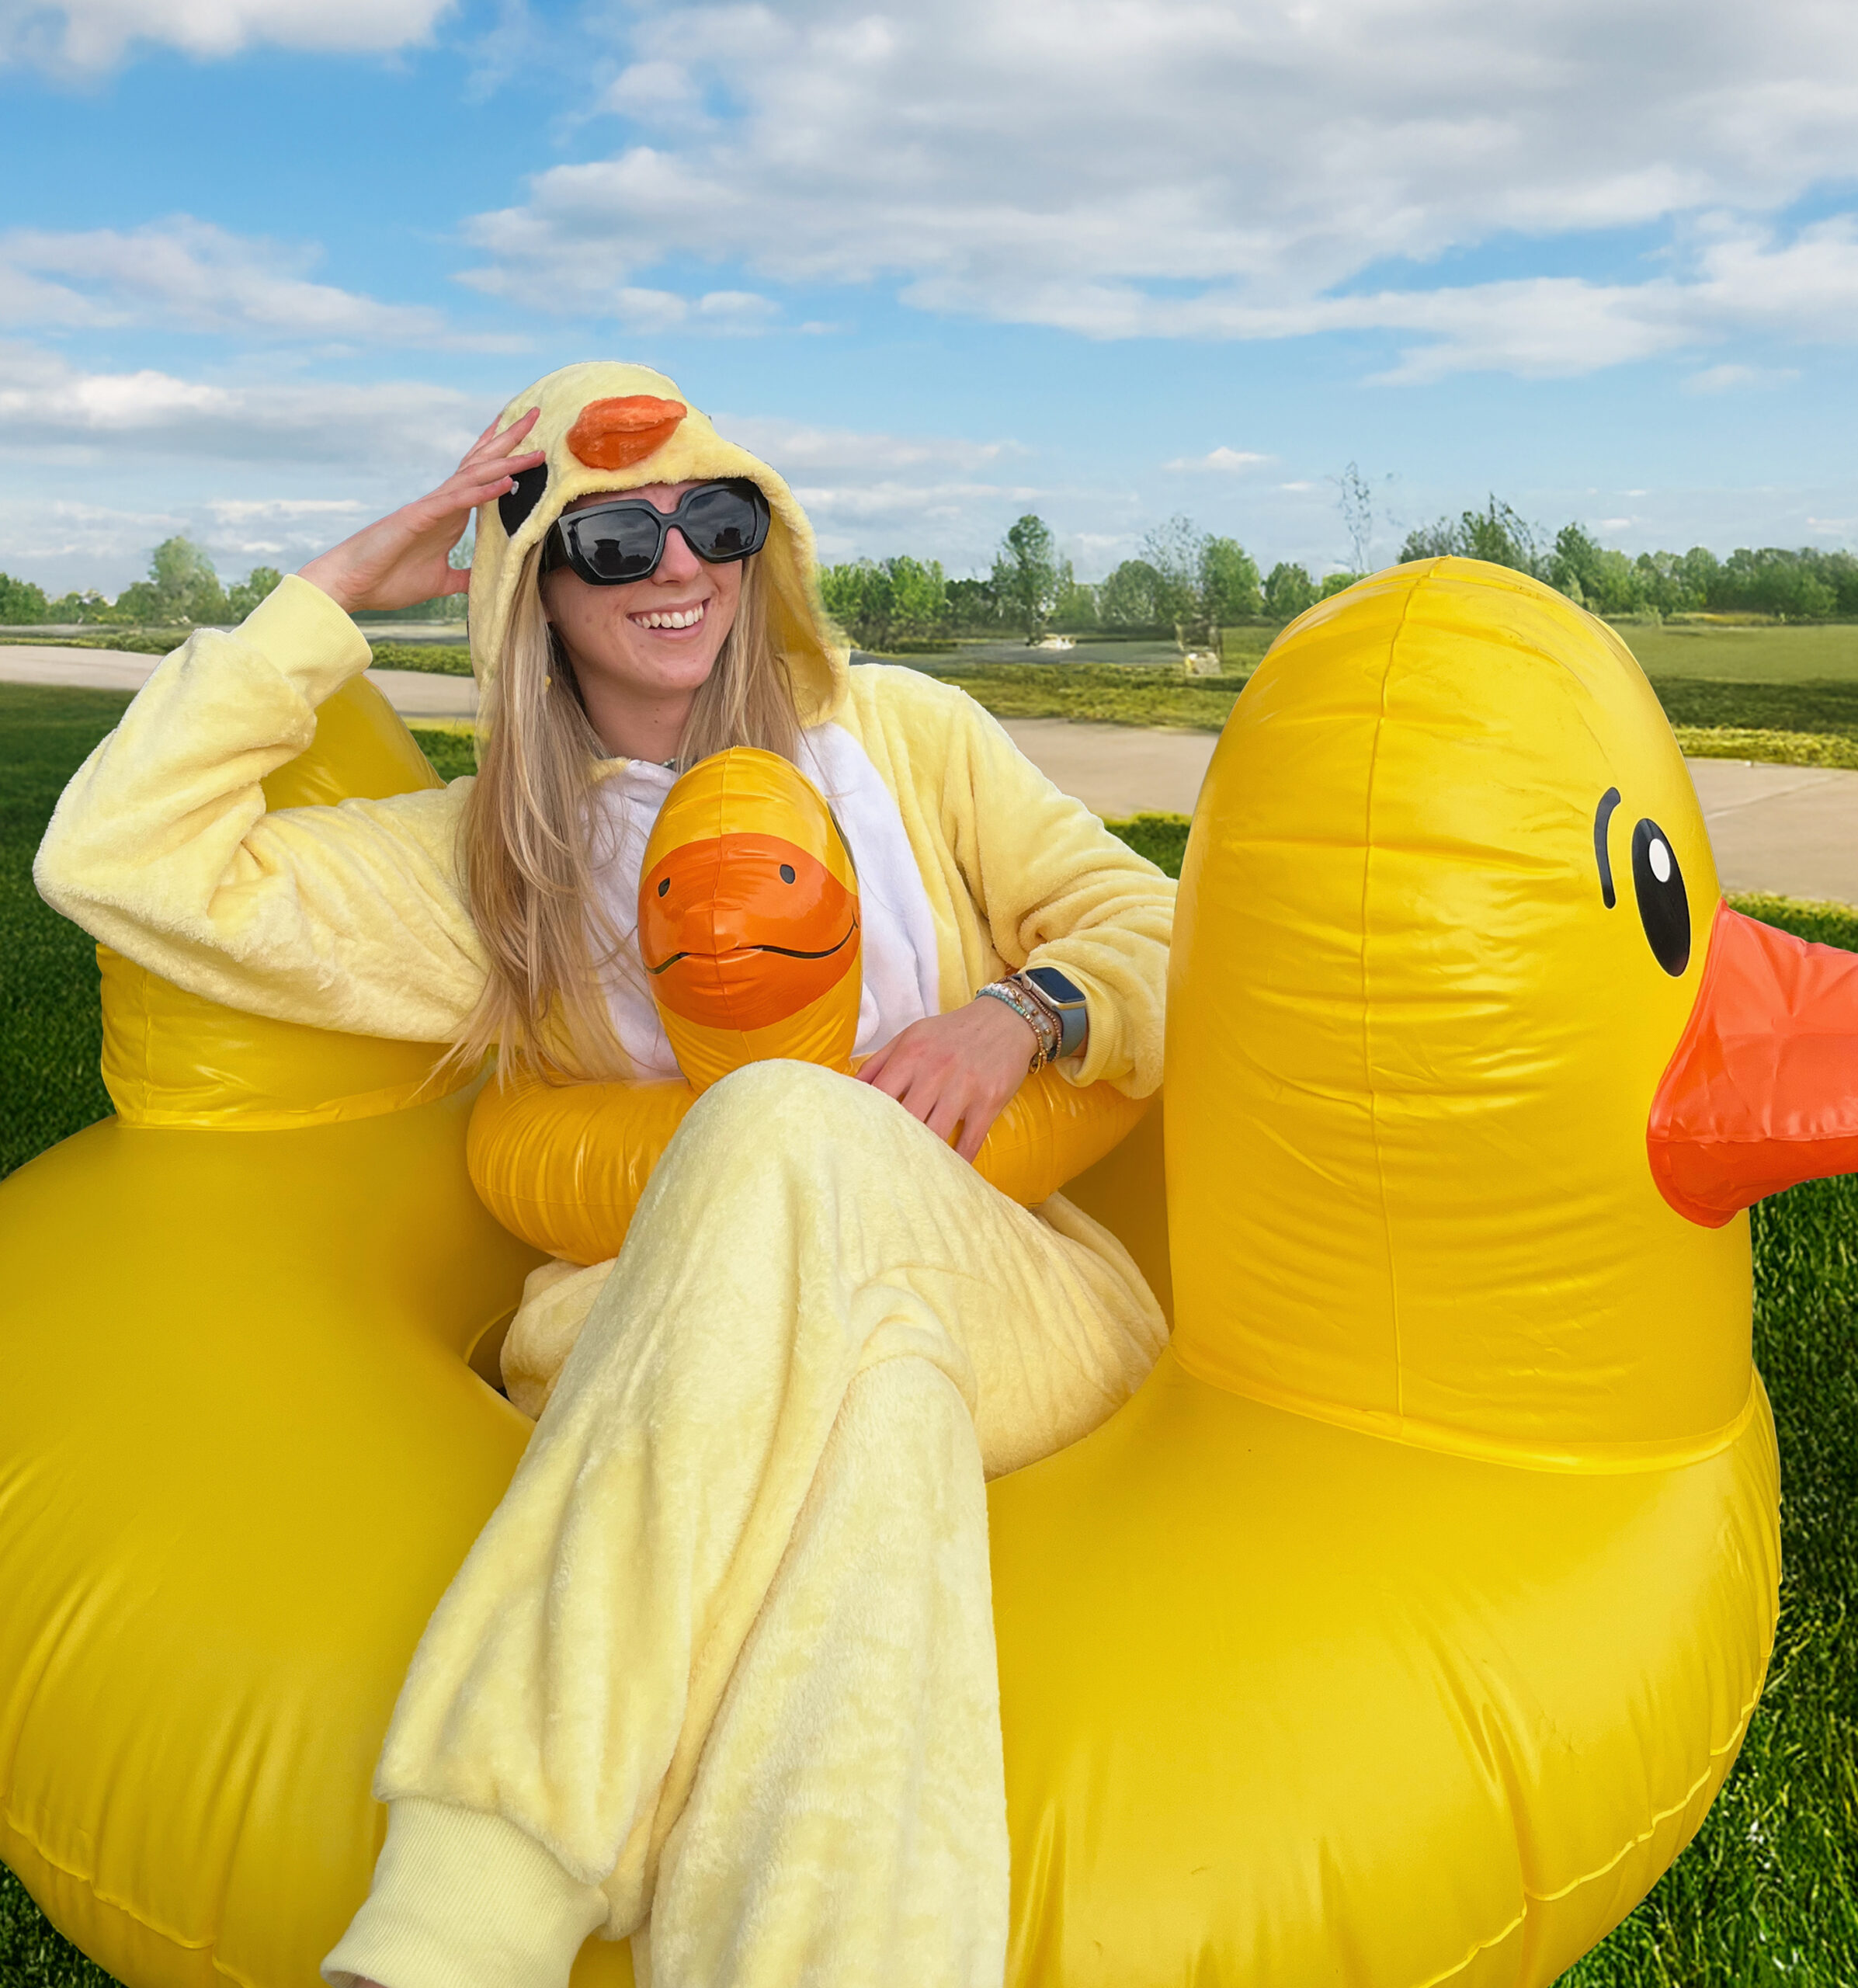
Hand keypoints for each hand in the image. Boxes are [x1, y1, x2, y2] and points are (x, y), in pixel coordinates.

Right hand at [296, 408, 545, 615]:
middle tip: (536, 414)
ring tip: (534, 449)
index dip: (504, 456)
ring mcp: (431, 508)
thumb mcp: (441, 582)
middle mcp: (442, 504)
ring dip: (505, 461)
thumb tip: (486, 578)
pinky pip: (456, 501)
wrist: (351, 585)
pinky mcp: (419, 518)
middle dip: (510, 440)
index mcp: (449, 515)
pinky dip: (482, 491)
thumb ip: (464, 577)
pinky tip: (505, 482)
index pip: (481, 477)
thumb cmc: (388, 579)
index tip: (529, 438)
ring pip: (473, 476)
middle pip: (481, 464)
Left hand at [855, 996, 1037, 1161]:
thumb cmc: (951, 1032)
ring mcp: (964, 1086)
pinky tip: (949, 1173)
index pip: (879, 1096)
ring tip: (910, 1176)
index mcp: (911, 1054)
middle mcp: (935, 1070)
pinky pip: (970, 1139)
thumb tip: (849, 1090)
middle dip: (892, 1144)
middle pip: (905, 1119)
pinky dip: (959, 1161)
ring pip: (936, 1134)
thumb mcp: (912, 1035)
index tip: (859, 1142)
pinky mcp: (989, 1100)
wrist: (1005, 1020)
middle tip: (881, 1169)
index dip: (867, 1122)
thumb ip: (878, 1062)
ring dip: (924, 1157)